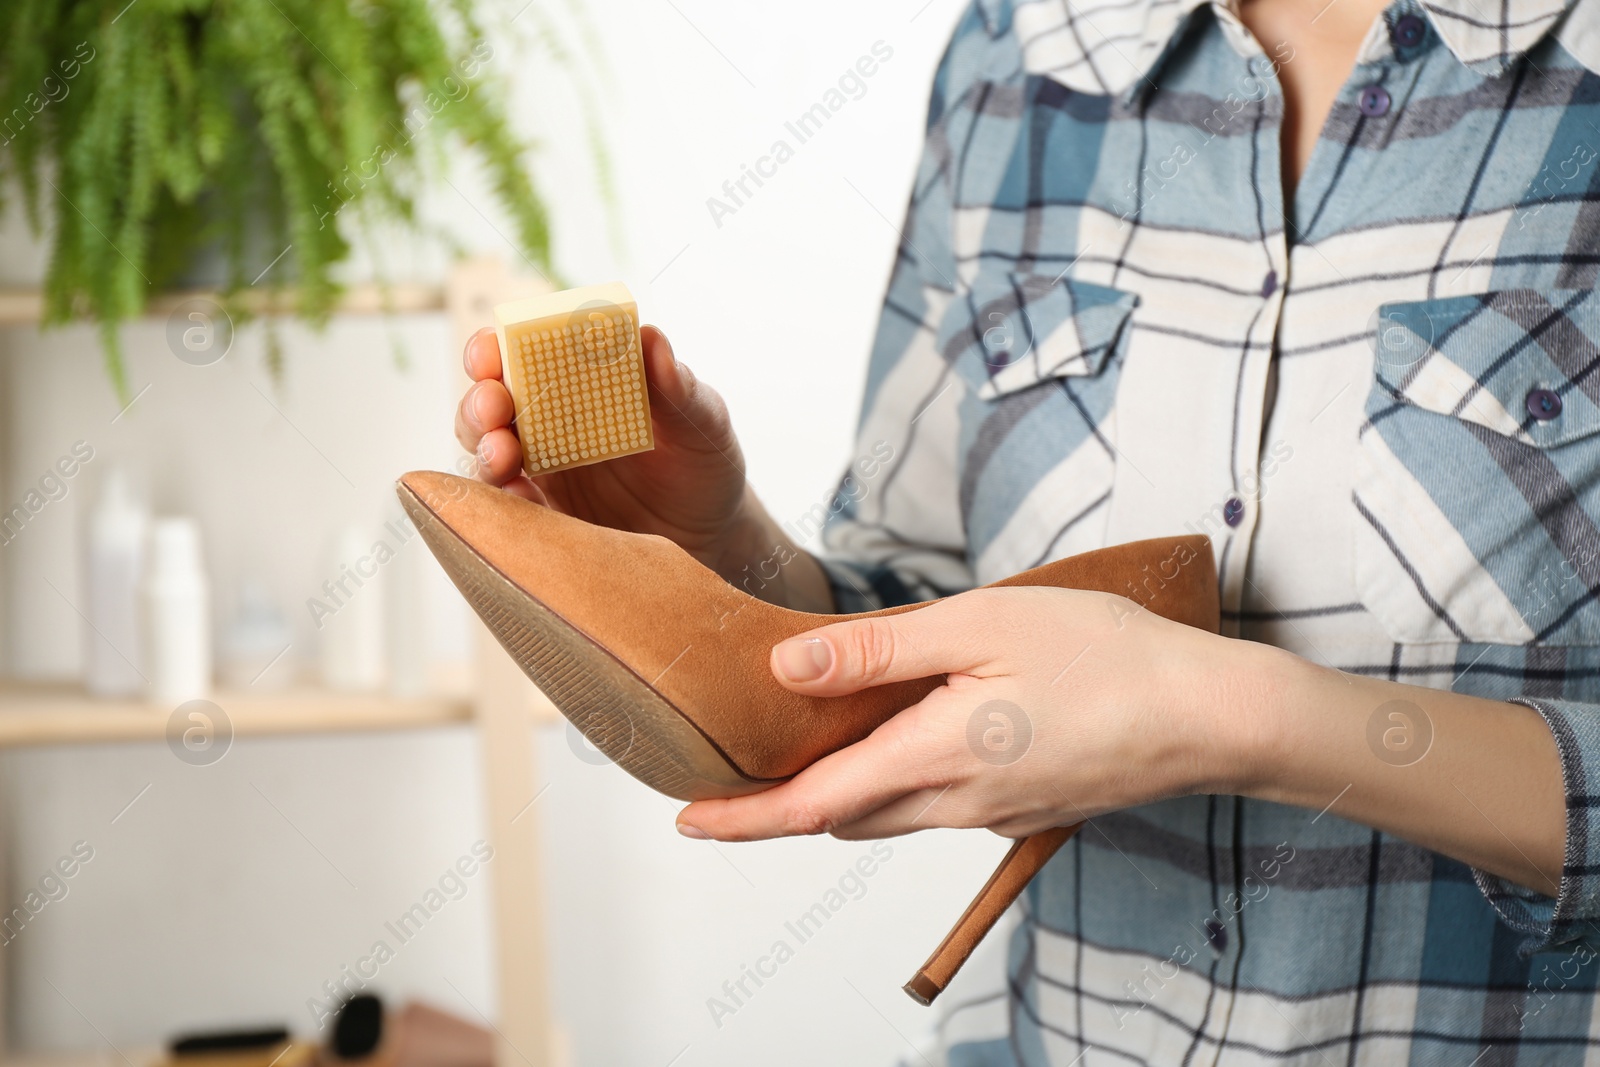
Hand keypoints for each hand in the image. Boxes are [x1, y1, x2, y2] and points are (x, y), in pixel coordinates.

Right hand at [455, 325, 750, 569]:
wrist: (714, 536)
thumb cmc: (706, 465)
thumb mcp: (704, 423)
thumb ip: (678, 387)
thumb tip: (651, 337)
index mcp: (581, 382)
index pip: (523, 353)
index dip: (495, 346)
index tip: (492, 350)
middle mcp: (551, 421)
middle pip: (491, 401)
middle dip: (480, 400)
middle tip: (494, 406)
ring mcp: (545, 470)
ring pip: (489, 451)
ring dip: (484, 447)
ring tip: (502, 454)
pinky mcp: (548, 516)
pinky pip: (511, 508)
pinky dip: (504, 501)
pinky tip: (519, 497)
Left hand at [676, 586, 1255, 841]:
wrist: (1211, 715)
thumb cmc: (1105, 657)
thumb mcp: (980, 628)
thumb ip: (878, 653)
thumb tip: (788, 668)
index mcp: (934, 758)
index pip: (811, 804)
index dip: (743, 818)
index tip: (688, 821)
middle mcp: (956, 802)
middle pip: (844, 815)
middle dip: (784, 803)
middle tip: (738, 772)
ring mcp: (995, 812)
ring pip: (891, 810)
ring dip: (842, 790)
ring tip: (813, 744)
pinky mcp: (1027, 805)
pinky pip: (939, 802)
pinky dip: (898, 779)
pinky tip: (909, 732)